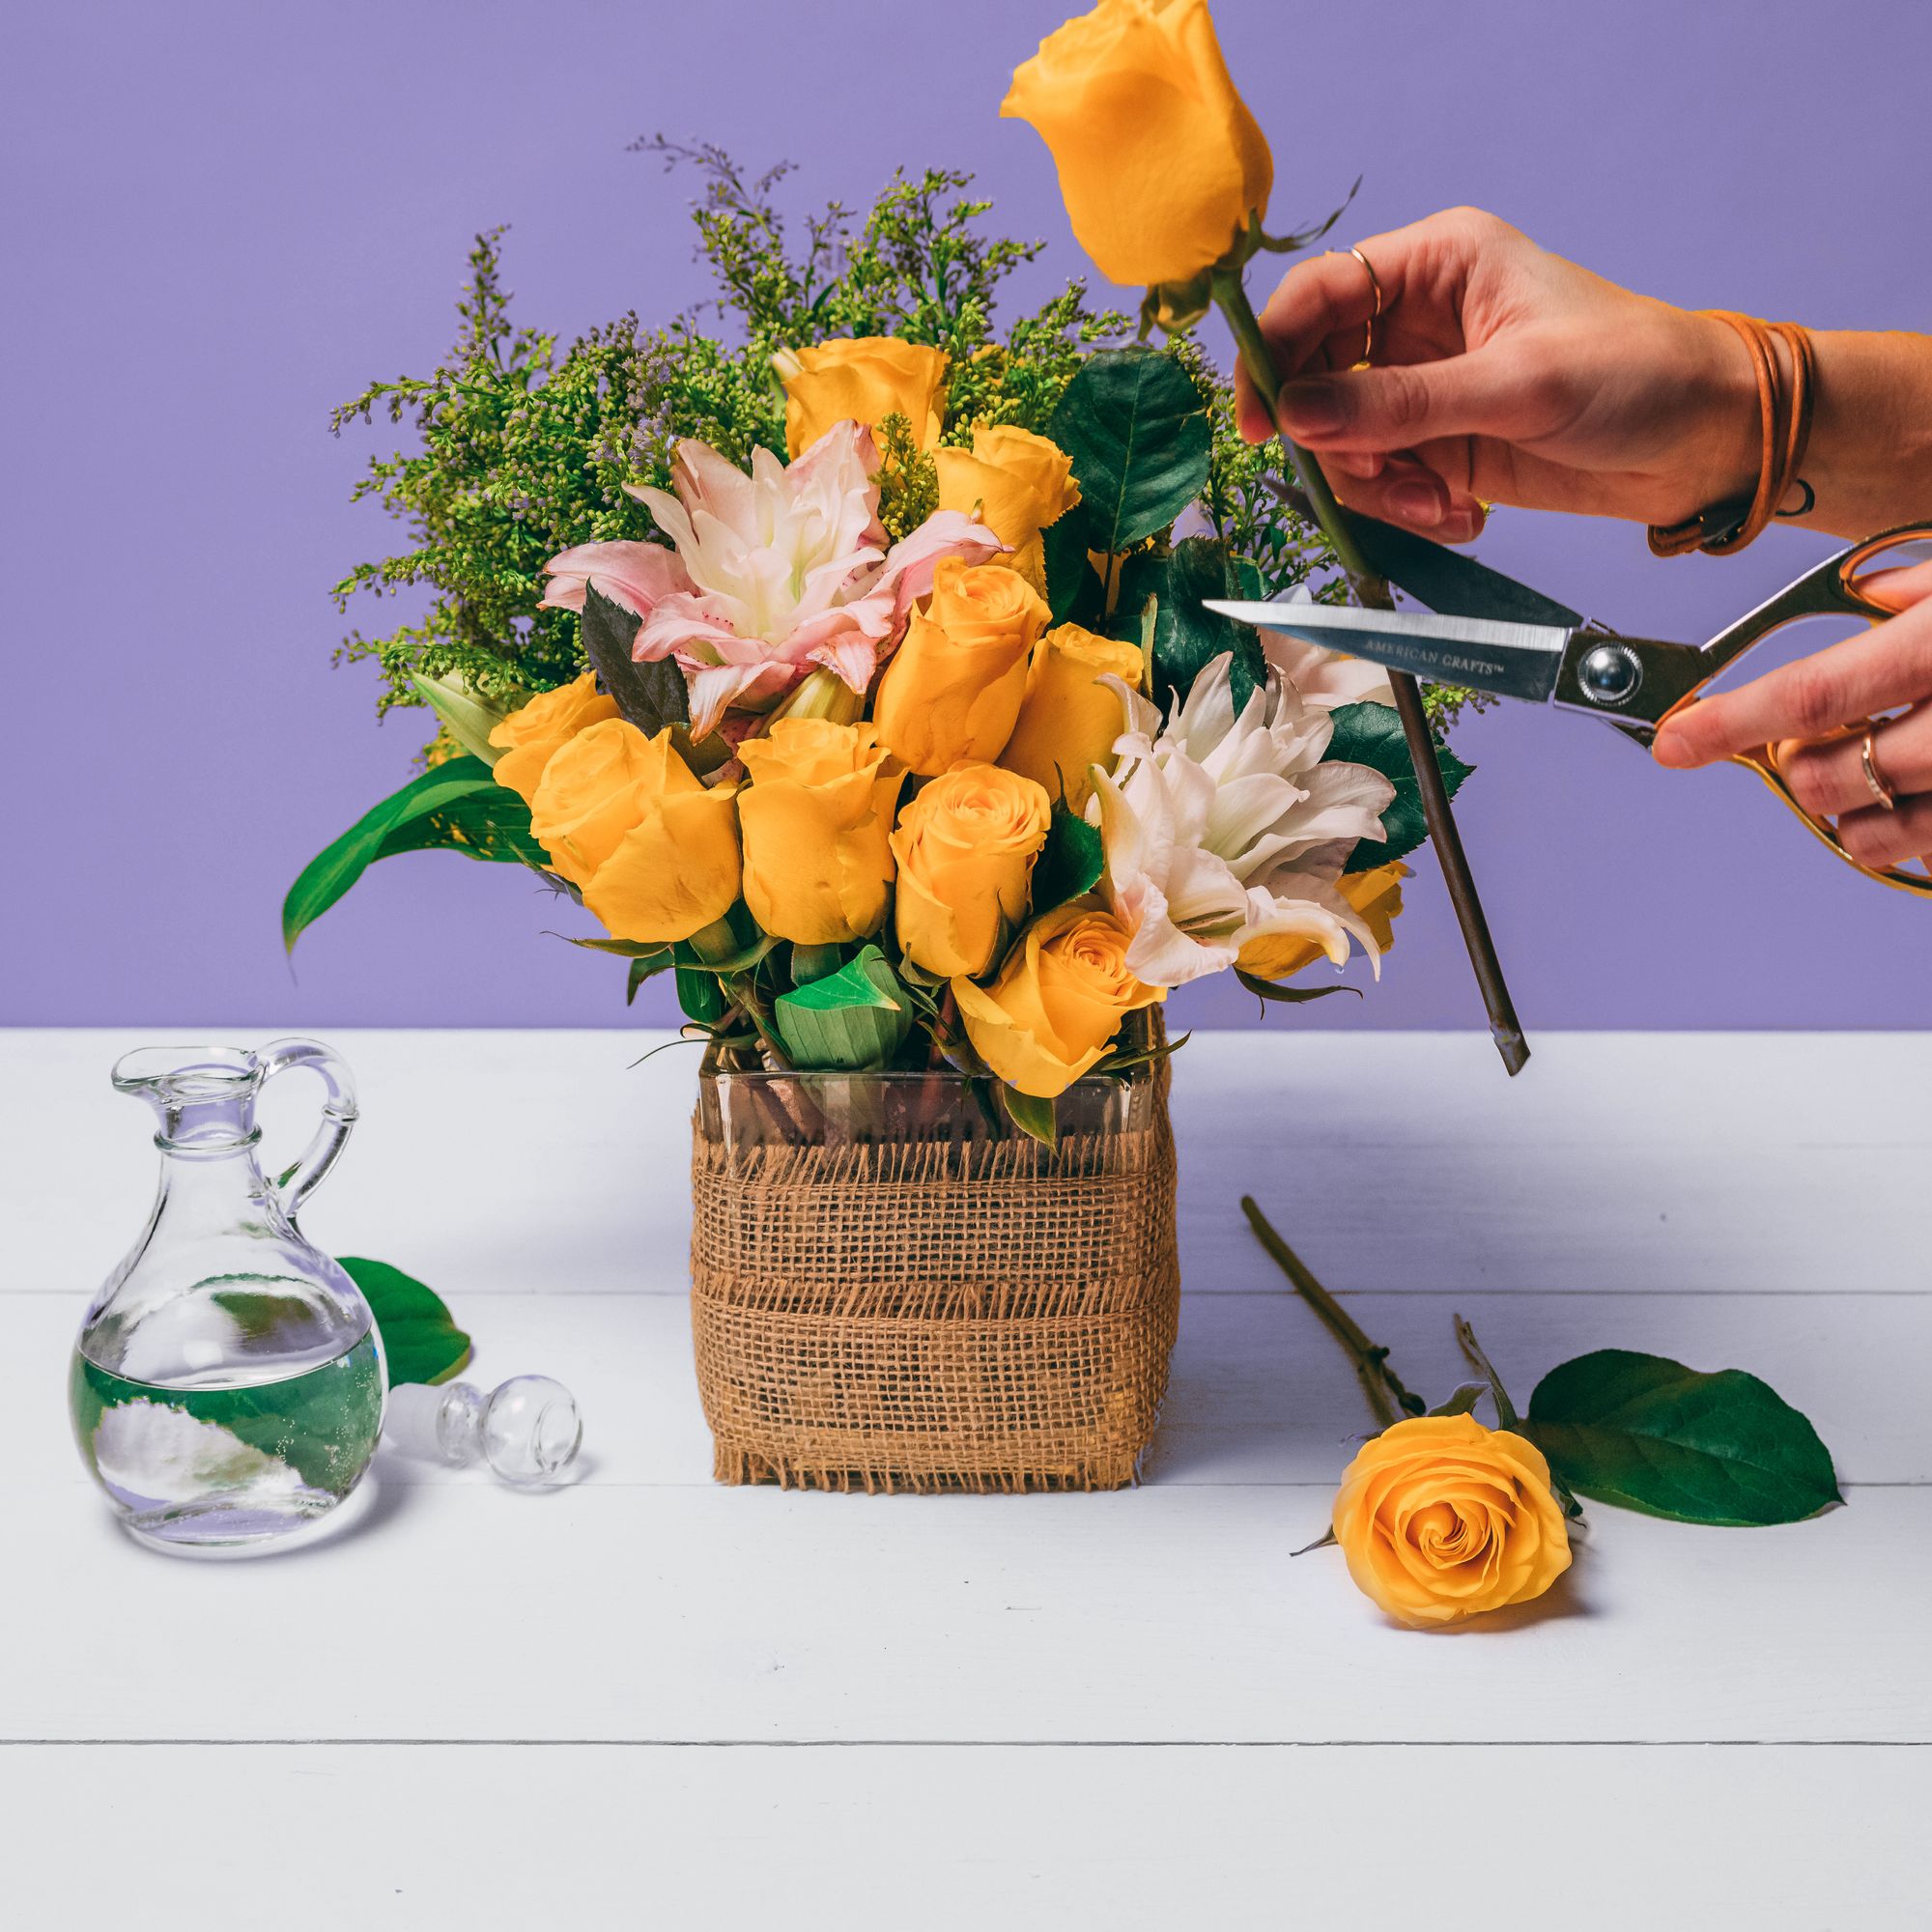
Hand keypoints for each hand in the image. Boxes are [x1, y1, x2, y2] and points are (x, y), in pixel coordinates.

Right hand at [1235, 208, 1759, 545]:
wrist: (1708, 441)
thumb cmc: (1636, 376)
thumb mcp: (1516, 385)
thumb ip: (1402, 403)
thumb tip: (1298, 415)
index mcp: (1437, 265)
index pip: (1320, 295)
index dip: (1277, 353)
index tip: (1264, 422)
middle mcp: (1419, 321)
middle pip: (1318, 379)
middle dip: (1338, 440)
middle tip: (1379, 475)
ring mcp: (1428, 388)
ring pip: (1345, 442)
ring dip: (1378, 486)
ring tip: (1439, 504)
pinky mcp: (1442, 445)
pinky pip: (1384, 481)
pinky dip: (1406, 509)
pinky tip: (1459, 515)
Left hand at [1652, 560, 1931, 871]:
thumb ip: (1925, 592)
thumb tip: (1872, 593)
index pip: (1812, 695)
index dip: (1729, 722)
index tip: (1673, 740)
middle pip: (1818, 777)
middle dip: (1794, 761)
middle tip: (1817, 734)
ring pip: (1865, 837)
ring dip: (1847, 808)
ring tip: (1879, 765)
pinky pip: (1924, 854)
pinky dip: (1910, 831)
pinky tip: (1925, 792)